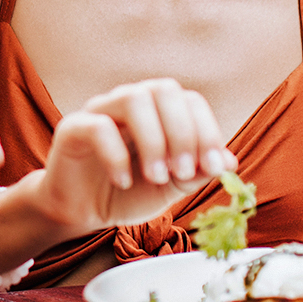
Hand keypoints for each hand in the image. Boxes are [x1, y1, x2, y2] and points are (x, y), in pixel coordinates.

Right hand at [29, 77, 234, 235]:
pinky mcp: (73, 128)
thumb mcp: (170, 188)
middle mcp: (130, 103)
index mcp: (158, 111)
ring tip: (156, 177)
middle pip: (163, 90)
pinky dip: (117, 155)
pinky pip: (98, 126)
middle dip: (182, 132)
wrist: (83, 212)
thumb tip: (230, 162)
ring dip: (153, 140)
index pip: (190, 101)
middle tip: (182, 172)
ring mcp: (100, 111)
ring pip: (132, 98)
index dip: (207, 131)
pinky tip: (124, 181)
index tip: (213, 168)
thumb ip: (196, 173)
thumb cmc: (128, 194)